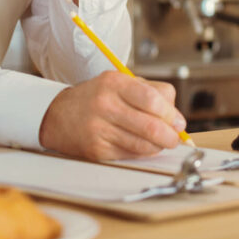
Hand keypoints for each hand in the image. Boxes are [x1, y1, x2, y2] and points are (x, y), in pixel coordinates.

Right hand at [38, 71, 187, 160]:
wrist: (59, 115)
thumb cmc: (98, 97)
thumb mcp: (121, 82)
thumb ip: (152, 93)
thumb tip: (177, 118)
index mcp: (115, 83)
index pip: (152, 99)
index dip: (171, 113)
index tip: (178, 121)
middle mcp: (105, 105)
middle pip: (150, 125)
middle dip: (170, 135)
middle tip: (175, 137)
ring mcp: (99, 129)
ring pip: (142, 144)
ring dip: (159, 146)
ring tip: (162, 142)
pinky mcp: (96, 150)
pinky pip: (130, 155)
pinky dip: (143, 153)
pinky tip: (145, 147)